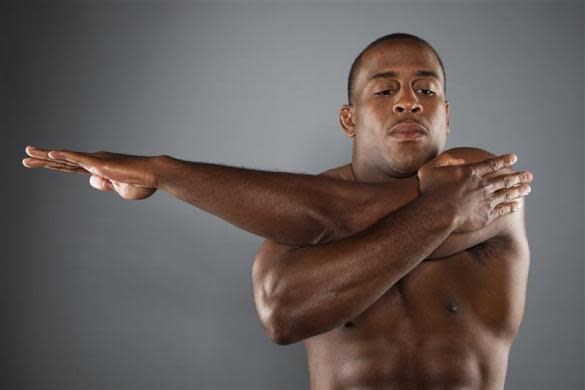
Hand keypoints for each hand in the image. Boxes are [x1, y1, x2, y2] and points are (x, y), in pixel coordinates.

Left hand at [22, 146, 159, 199]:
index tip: (43, 161)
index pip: (72, 167)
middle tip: (26, 156)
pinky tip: (51, 154)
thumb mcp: (120, 190)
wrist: (154, 176)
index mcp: (100, 169)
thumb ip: (105, 185)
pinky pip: (78, 159)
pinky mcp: (100, 163)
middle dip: (44, 159)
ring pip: (66, 158)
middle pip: (65, 161)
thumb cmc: (142, 183)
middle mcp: (95, 162)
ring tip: (28, 153)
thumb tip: (92, 180)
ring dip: (46, 156)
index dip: (57, 165)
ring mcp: (96, 161)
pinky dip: (64, 156)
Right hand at [417, 152, 532, 231]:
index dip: (504, 161)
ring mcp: (486, 201)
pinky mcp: (486, 215)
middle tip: (529, 175)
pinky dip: (511, 207)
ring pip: (507, 194)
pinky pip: (503, 210)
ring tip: (528, 188)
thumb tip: (453, 157)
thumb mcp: (429, 171)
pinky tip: (517, 205)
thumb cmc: (430, 192)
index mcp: (470, 173)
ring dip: (519, 190)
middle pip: (504, 179)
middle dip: (518, 176)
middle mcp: (482, 186)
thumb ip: (441, 162)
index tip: (514, 158)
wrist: (439, 213)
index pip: (491, 165)